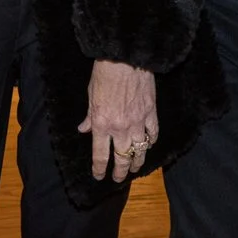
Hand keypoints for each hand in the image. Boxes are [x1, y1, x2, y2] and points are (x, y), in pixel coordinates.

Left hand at [79, 60, 156, 182]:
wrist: (124, 58)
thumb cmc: (104, 73)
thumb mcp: (90, 95)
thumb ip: (89, 116)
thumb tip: (84, 129)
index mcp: (102, 124)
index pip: (100, 155)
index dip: (99, 169)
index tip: (99, 176)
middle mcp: (120, 127)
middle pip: (122, 158)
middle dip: (120, 172)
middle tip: (118, 179)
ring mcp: (138, 121)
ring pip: (140, 150)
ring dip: (137, 162)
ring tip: (135, 168)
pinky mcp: (151, 112)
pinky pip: (153, 133)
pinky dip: (151, 141)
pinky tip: (149, 145)